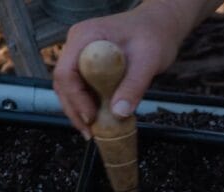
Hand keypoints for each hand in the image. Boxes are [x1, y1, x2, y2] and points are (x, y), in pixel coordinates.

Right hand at [53, 3, 189, 138]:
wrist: (161, 25)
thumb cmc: (154, 35)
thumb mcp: (148, 60)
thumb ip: (134, 86)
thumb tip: (119, 113)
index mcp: (85, 37)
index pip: (66, 72)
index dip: (75, 98)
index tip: (91, 117)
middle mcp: (77, 45)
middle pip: (63, 83)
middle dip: (74, 110)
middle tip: (89, 132)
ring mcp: (81, 55)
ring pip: (69, 88)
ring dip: (78, 111)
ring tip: (92, 132)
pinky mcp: (89, 65)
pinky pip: (81, 88)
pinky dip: (87, 105)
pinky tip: (97, 121)